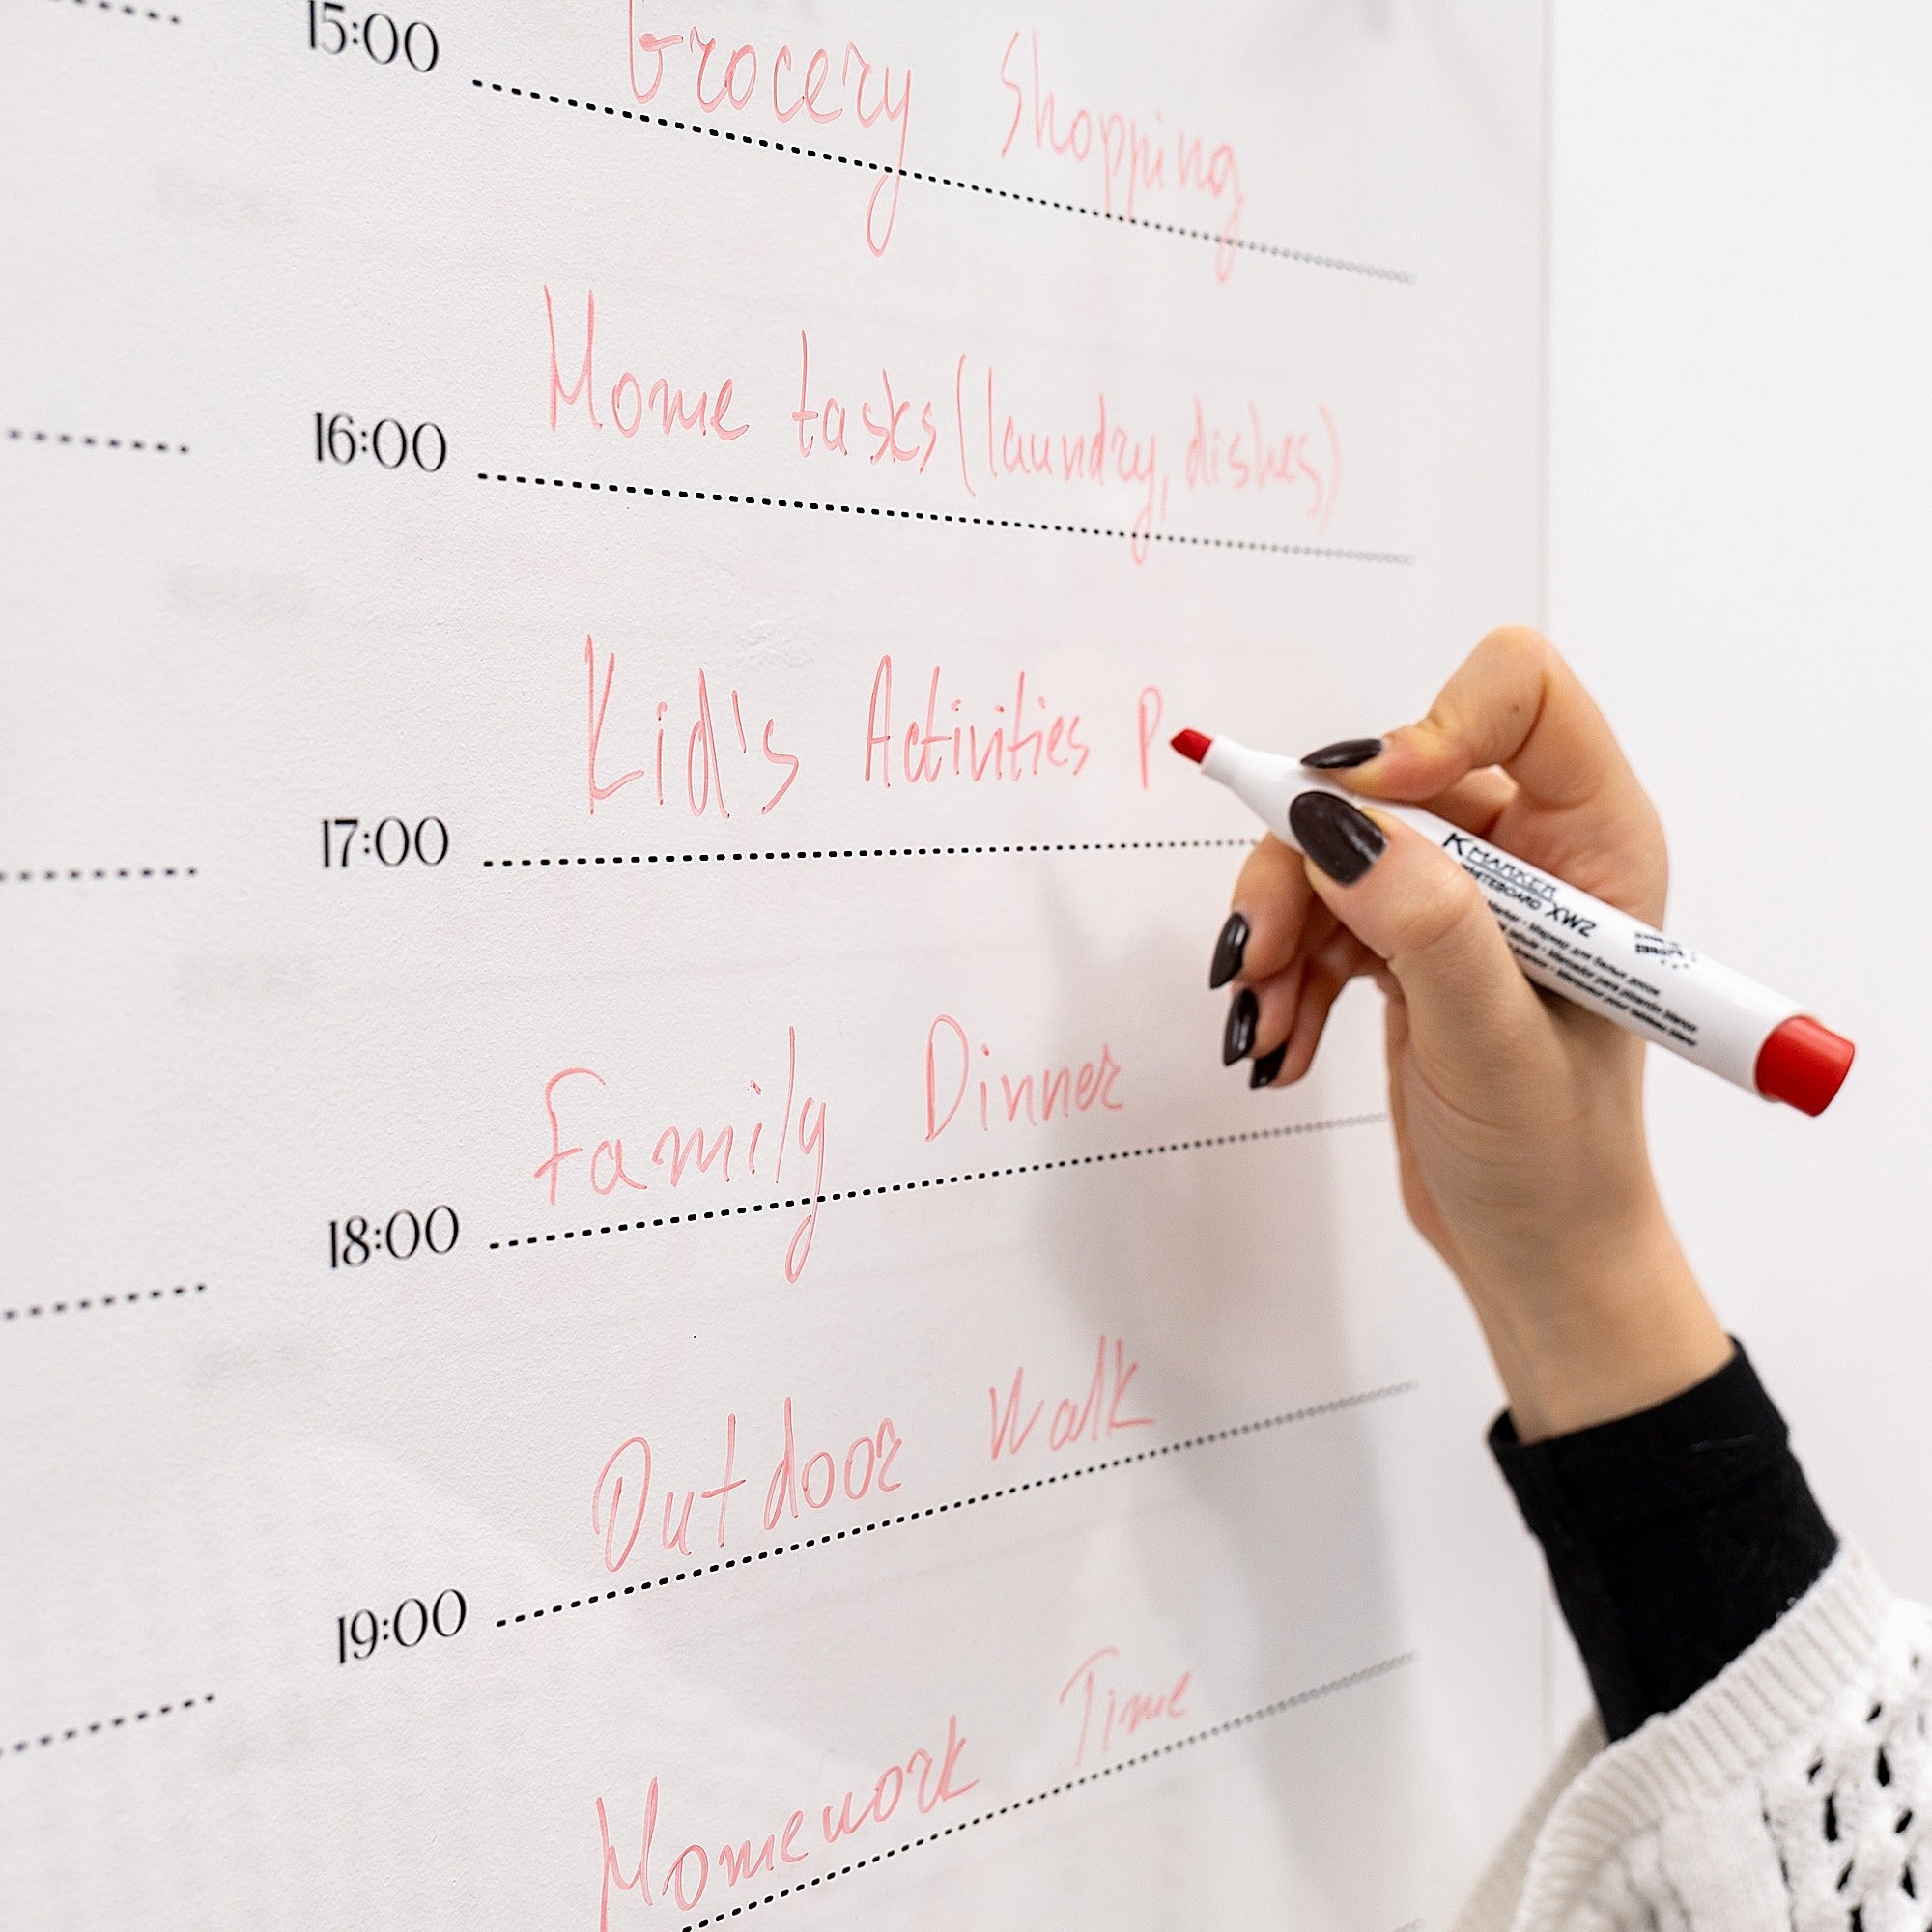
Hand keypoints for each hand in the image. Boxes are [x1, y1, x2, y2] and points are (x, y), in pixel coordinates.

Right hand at [1214, 627, 1729, 1439]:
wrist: (1535, 1253)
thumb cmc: (1554, 1161)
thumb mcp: (1494, 1043)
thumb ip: (1428, 926)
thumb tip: (1334, 825)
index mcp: (1591, 840)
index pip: (1519, 694)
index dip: (1428, 727)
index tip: (1356, 809)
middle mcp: (1528, 850)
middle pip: (1384, 779)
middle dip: (1307, 862)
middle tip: (1258, 952)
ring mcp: (1461, 898)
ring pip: (1332, 848)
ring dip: (1279, 931)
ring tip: (1261, 1022)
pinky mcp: (1406, 944)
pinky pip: (1318, 914)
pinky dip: (1284, 976)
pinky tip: (1283, 1046)